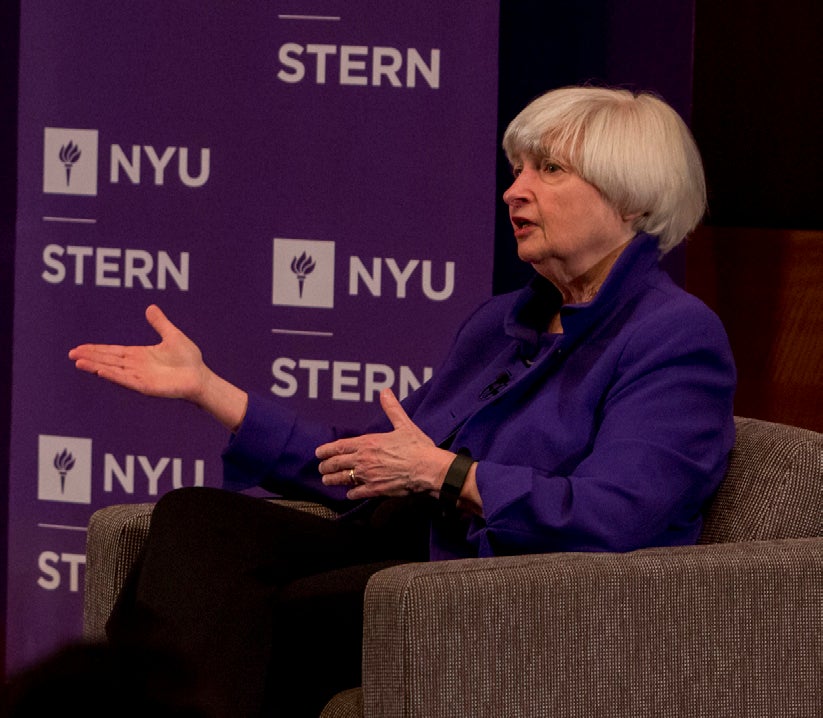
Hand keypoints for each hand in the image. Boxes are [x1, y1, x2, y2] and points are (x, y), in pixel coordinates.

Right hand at [68, 305, 247, 431]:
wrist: (200, 377)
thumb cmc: (189, 360)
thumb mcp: (172, 335)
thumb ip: (160, 323)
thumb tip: (150, 307)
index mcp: (139, 355)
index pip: (113, 351)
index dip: (96, 349)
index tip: (80, 347)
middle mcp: (136, 366)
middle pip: (108, 359)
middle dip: (90, 356)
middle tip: (71, 353)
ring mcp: (139, 376)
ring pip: (112, 370)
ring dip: (95, 366)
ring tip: (78, 362)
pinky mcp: (146, 386)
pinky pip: (126, 380)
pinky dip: (112, 375)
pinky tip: (100, 371)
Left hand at [316, 388, 453, 498]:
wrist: (428, 469)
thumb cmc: (417, 447)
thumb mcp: (404, 425)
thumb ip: (392, 409)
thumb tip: (385, 392)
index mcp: (368, 443)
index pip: (339, 446)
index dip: (326, 450)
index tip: (318, 453)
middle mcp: (363, 459)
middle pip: (336, 463)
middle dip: (325, 466)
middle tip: (321, 468)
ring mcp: (368, 476)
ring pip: (343, 479)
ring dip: (332, 480)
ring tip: (327, 481)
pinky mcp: (375, 490)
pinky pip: (357, 492)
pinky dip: (351, 493)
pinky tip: (349, 494)